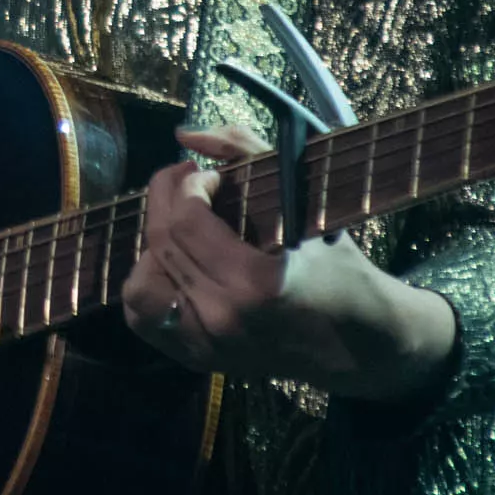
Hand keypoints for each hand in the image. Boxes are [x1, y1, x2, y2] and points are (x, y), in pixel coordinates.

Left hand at [118, 124, 457, 402]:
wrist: (355, 342)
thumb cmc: (336, 266)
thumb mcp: (306, 200)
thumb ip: (247, 151)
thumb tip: (186, 134)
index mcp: (255, 283)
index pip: (185, 221)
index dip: (189, 185)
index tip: (211, 176)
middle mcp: (222, 319)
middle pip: (160, 245)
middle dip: (167, 200)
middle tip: (190, 184)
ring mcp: (206, 346)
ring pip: (139, 283)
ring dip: (154, 245)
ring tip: (183, 229)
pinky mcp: (197, 360)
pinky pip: (142, 317)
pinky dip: (150, 282)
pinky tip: (176, 262)